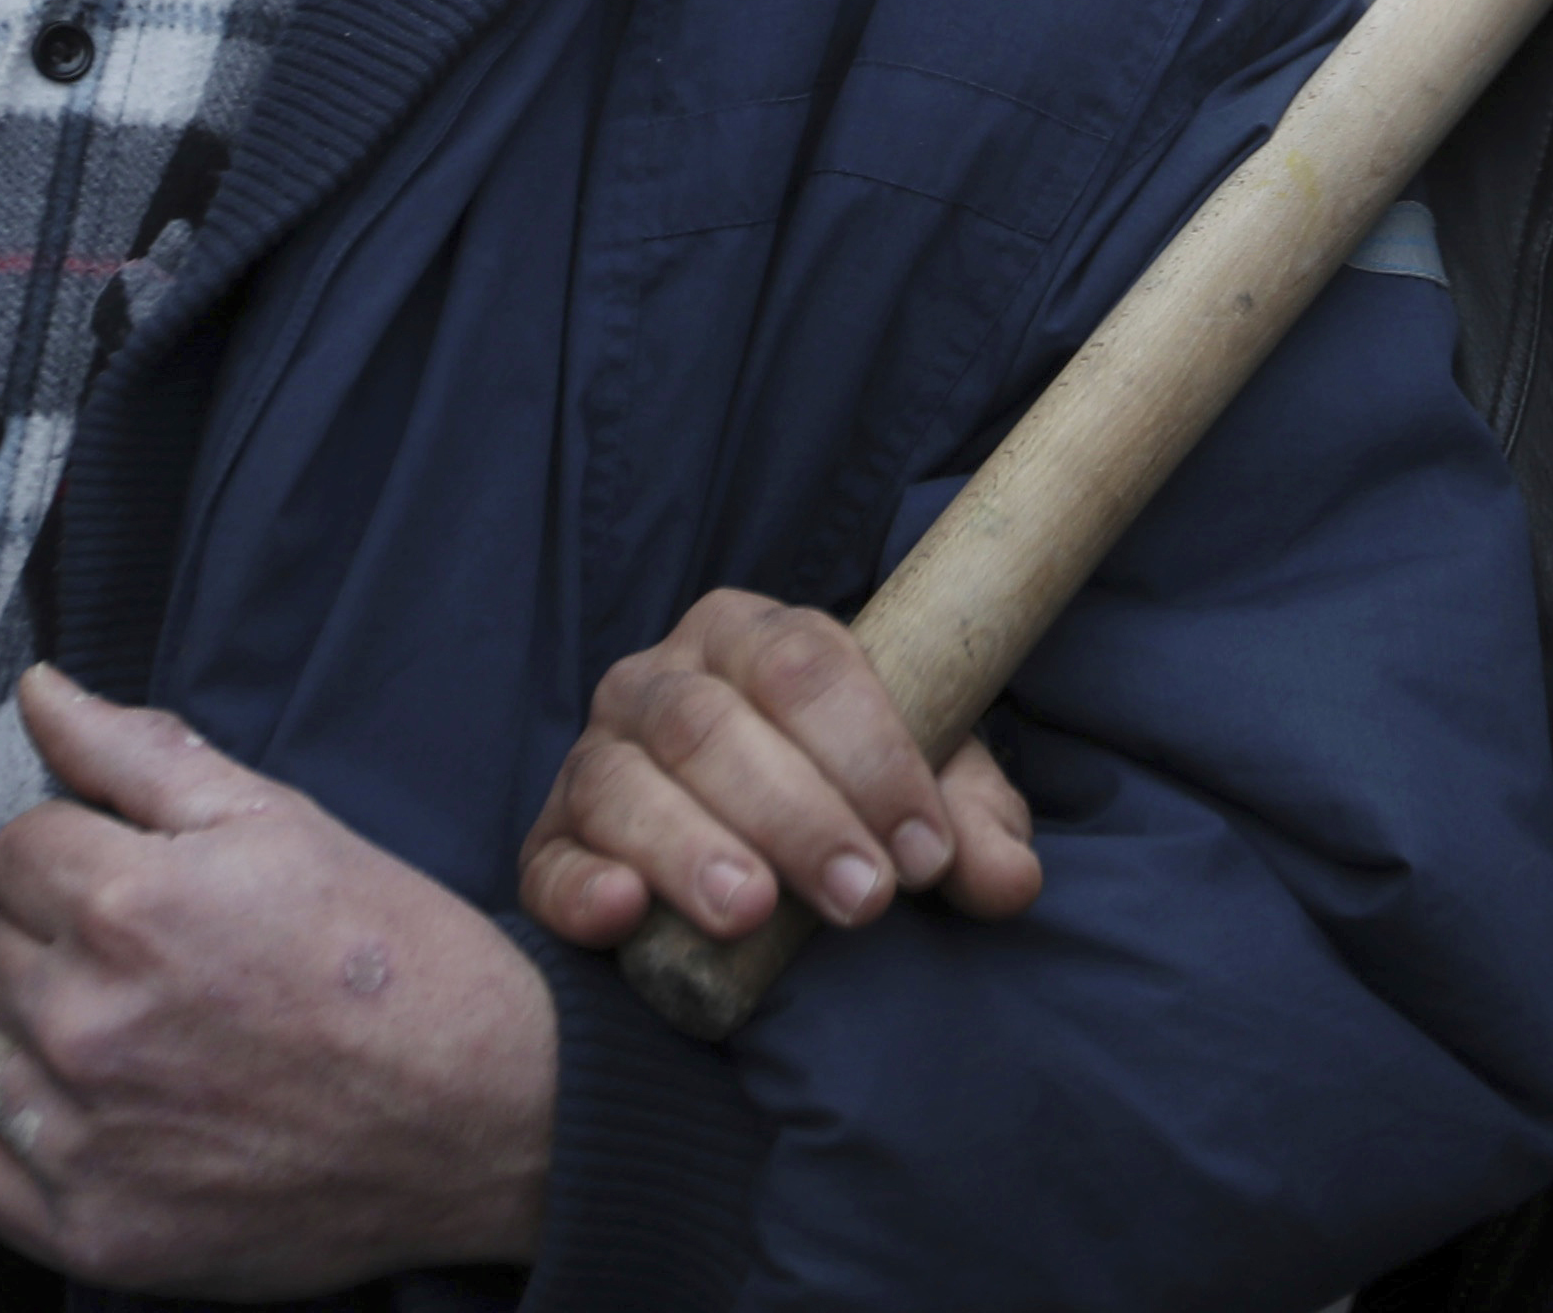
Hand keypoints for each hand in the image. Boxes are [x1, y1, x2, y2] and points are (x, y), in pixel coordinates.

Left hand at [0, 664, 553, 1292]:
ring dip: (44, 1043)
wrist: (491, 1115)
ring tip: (156, 1047)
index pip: (14, 850)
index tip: (146, 884)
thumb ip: (140, 753)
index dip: (81, 854)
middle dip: (66, 944)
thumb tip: (36, 694)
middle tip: (171, 967)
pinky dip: (33, 1152)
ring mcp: (86, 1138)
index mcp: (128, 905)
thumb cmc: (398, 962)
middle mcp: (88, 1024)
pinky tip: (121, 1126)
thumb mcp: (282, 824)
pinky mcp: (97, 1233)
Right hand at [513, 585, 1042, 948]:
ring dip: (690, 848)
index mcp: (751, 640)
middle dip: (796, 814)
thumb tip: (1005, 880)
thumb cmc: (849, 806)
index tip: (926, 852)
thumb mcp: (922, 803)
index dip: (870, 756)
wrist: (757, 858)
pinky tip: (624, 914)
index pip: (804, 666)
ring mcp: (595, 758)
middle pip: (711, 726)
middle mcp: (661, 682)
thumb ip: (973, 829)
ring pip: (624, 783)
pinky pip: (547, 860)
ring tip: (752, 912)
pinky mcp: (549, 845)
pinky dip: (580, 887)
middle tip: (863, 899)